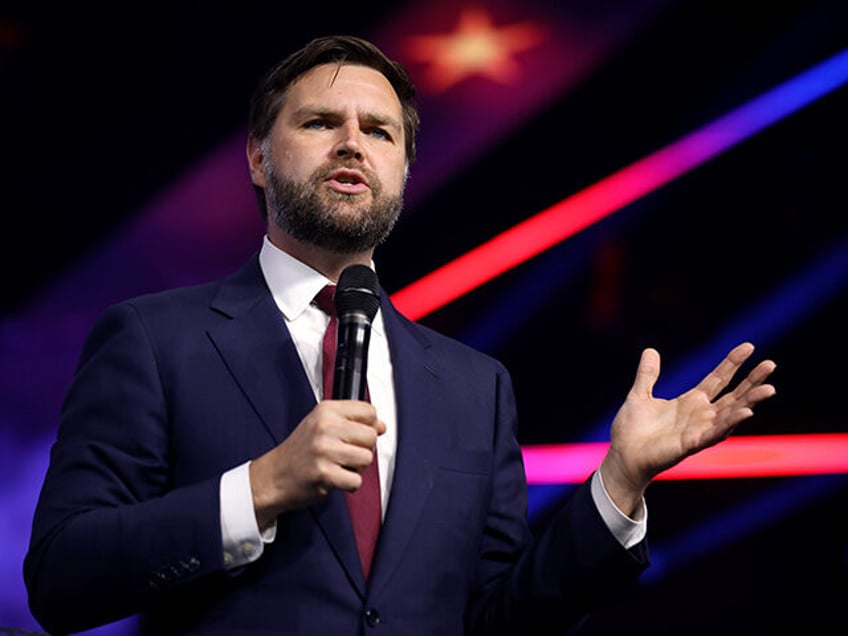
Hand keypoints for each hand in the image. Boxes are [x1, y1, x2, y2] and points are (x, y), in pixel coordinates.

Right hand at [249, 400, 385, 527]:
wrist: (273, 476)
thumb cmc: (299, 452)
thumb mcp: (321, 424)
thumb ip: (352, 422)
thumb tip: (381, 426)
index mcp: (326, 410)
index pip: (369, 411)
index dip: (370, 426)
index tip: (358, 435)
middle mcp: (325, 427)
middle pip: (371, 436)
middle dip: (364, 449)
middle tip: (347, 455)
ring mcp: (324, 450)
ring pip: (367, 458)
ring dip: (357, 468)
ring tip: (340, 467)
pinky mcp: (324, 473)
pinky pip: (356, 480)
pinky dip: (349, 485)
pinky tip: (336, 479)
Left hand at [600, 342, 776, 515]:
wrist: (622, 455)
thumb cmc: (631, 430)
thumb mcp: (639, 395)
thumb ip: (648, 375)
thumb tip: (650, 350)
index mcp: (690, 402)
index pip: (718, 379)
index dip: (732, 363)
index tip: (749, 346)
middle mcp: (700, 415)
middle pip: (733, 395)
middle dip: (751, 380)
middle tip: (771, 364)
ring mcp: (698, 430)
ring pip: (731, 414)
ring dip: (750, 402)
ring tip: (769, 388)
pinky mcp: (691, 444)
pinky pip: (714, 433)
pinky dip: (729, 422)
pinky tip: (745, 412)